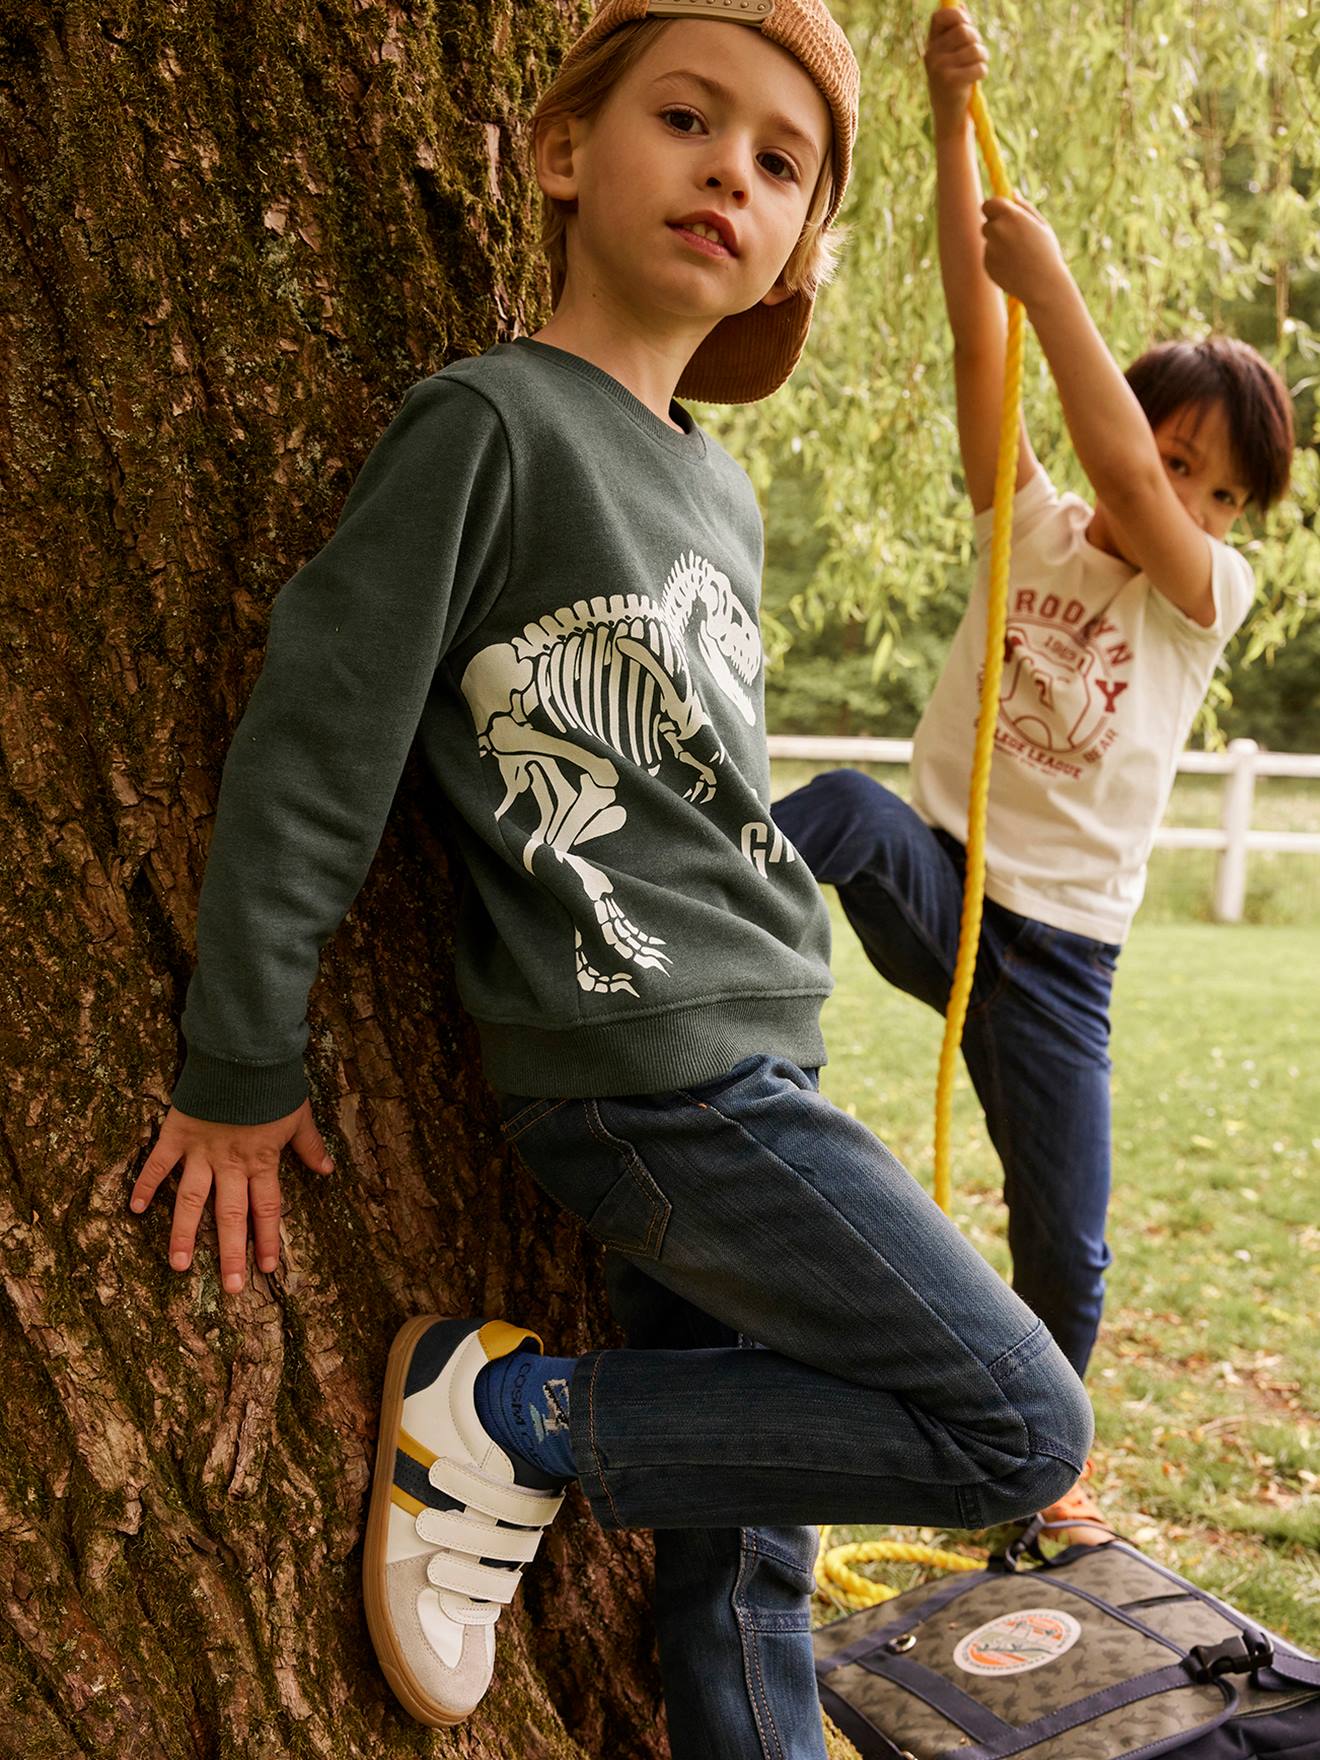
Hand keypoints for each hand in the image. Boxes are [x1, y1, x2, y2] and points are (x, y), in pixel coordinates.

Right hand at [130, 1099, 332, 1292]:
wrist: (244, 1052)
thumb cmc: (273, 1083)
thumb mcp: (299, 1115)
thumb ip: (310, 1146)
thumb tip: (328, 1170)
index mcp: (262, 1160)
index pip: (267, 1208)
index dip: (268, 1238)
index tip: (268, 1268)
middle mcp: (231, 1163)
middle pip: (231, 1215)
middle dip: (231, 1253)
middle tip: (232, 1287)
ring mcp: (201, 1151)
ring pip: (191, 1199)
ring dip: (184, 1233)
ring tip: (179, 1265)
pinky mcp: (177, 1134)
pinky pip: (158, 1164)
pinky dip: (145, 1184)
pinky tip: (134, 1209)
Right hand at [925, 7, 988, 139]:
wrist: (950, 118)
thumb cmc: (955, 83)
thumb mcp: (952, 55)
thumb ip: (956, 31)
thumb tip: (961, 4)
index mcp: (931, 46)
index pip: (941, 16)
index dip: (958, 15)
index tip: (967, 25)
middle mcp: (931, 55)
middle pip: (964, 31)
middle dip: (977, 40)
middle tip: (977, 53)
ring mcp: (939, 69)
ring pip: (974, 49)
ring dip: (983, 57)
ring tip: (978, 66)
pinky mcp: (951, 82)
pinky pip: (979, 67)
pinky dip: (982, 72)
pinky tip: (975, 80)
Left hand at [981, 195, 1069, 306]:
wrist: (1043, 284)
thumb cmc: (1046, 252)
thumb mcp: (1041, 225)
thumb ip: (1025, 208)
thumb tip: (1012, 194)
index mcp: (1011, 216)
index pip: (989, 204)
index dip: (994, 209)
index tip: (1001, 215)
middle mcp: (998, 230)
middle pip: (986, 224)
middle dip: (996, 228)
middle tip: (1016, 240)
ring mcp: (990, 248)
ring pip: (988, 241)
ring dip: (998, 245)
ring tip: (1018, 255)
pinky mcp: (987, 264)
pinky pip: (989, 257)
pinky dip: (997, 260)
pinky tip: (1013, 267)